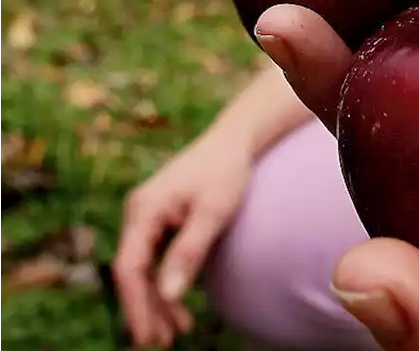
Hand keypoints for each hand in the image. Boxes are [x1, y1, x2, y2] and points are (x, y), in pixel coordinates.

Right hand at [111, 133, 253, 347]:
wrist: (234, 142)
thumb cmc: (226, 173)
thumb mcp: (213, 213)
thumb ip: (189, 252)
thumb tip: (168, 294)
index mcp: (143, 211)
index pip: (130, 266)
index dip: (137, 304)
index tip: (148, 333)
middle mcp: (137, 214)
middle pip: (134, 271)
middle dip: (146, 309)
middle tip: (160, 343)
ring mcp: (147, 217)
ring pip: (144, 268)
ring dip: (157, 300)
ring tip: (175, 333)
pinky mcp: (160, 220)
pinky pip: (155, 258)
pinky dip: (166, 282)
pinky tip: (179, 307)